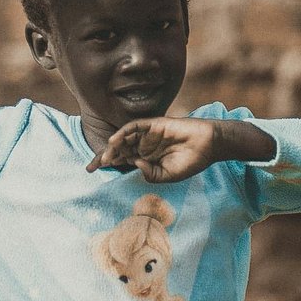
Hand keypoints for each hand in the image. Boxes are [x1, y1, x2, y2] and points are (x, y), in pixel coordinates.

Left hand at [86, 117, 220, 182]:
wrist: (208, 146)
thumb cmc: (190, 162)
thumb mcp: (168, 175)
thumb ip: (150, 174)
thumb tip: (134, 165)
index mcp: (146, 158)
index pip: (122, 160)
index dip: (107, 164)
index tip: (91, 171)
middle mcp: (144, 146)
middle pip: (119, 150)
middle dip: (105, 157)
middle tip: (92, 166)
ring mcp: (148, 135)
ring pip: (125, 139)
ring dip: (113, 147)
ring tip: (105, 157)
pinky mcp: (154, 124)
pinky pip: (135, 126)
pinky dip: (124, 132)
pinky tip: (115, 141)